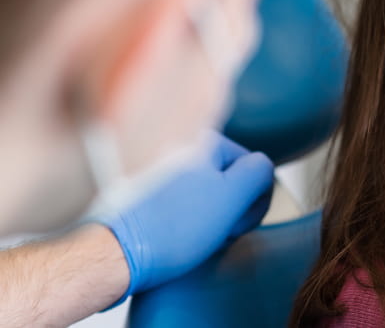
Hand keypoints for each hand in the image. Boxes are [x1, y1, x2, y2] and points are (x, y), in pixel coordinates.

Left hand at [100, 131, 273, 301]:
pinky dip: (183, 220)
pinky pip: (178, 204)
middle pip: (226, 178)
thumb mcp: (233, 196)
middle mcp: (176, 145)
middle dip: (229, 207)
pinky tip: (175, 237)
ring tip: (193, 236)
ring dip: (208, 216)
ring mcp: (156, 168)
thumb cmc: (170, 228)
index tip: (238, 221)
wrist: (113, 254)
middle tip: (217, 231)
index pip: (251, 165)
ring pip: (203, 192)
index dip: (253, 198)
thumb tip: (261, 168)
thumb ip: (259, 172)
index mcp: (200, 139)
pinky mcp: (140, 192)